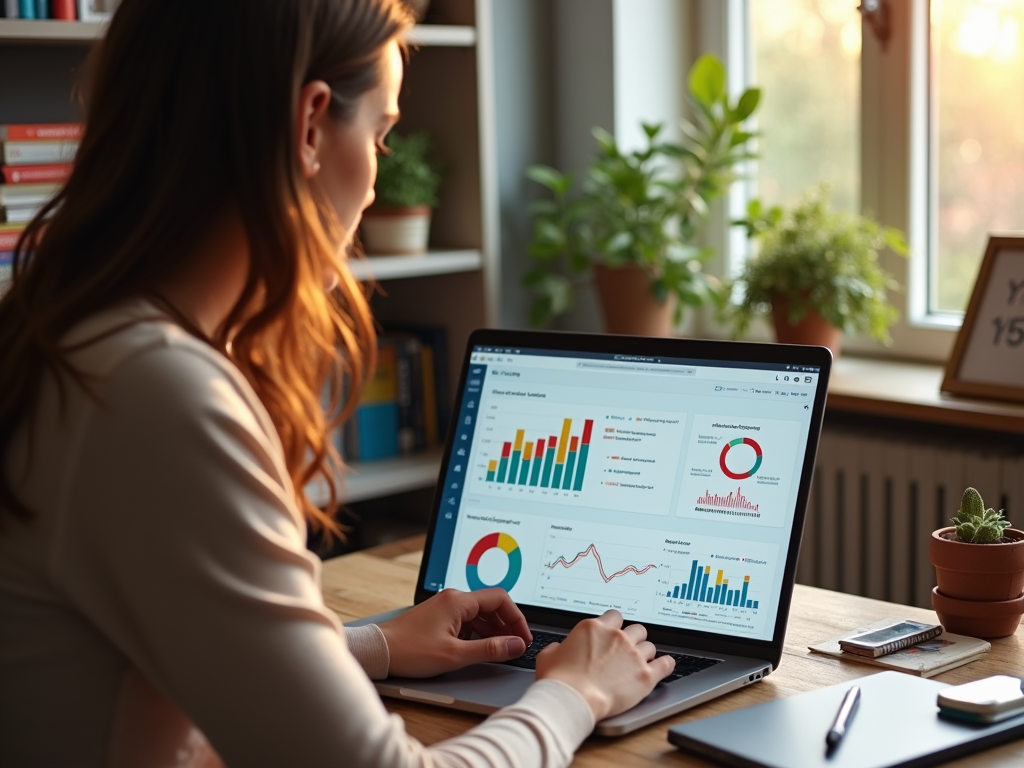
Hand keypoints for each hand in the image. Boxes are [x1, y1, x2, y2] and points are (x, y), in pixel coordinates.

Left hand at [378, 588, 531, 677]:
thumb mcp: (456, 654)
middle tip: (516, 646)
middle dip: (507, 625)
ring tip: (501, 649)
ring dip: (493, 630)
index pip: (500, 600)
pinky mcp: (439, 616)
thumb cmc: (411, 651)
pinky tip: (480, 648)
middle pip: (491, 605)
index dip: (516, 618)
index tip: (523, 637)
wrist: (380, 651)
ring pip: (479, 614)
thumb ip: (490, 649)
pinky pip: (467, 620)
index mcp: (459, 601)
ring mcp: (445, 606)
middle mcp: (453, 598)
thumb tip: (516, 645)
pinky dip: (478, 632)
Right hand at [535, 610, 674, 721]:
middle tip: (627, 650)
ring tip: (640, 663)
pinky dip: (666, 664)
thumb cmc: (559, 680)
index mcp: (594, 627)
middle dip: (633, 638)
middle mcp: (617, 636)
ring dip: (645, 653)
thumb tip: (559, 648)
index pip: (615, 616)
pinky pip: (666, 663)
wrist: (572, 700)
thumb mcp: (548, 655)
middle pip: (636, 628)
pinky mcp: (646, 675)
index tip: (614, 634)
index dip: (615, 626)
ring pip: (650, 645)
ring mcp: (633, 655)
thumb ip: (558, 647)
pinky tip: (664, 665)